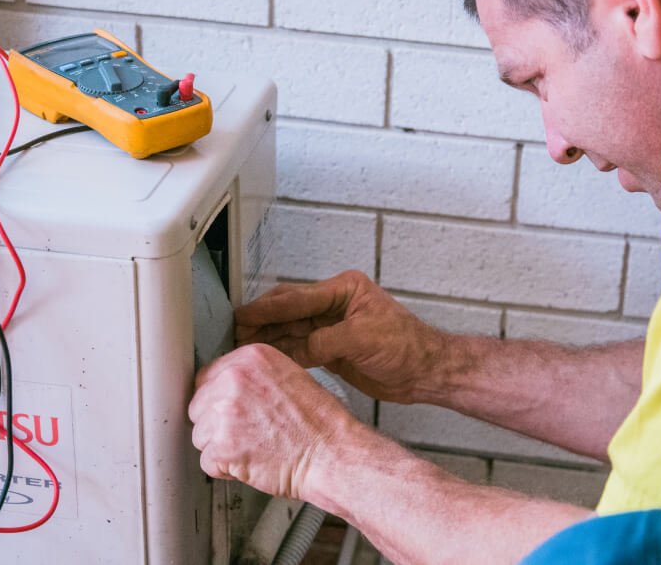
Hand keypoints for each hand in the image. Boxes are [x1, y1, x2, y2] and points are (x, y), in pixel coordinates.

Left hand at [188, 343, 355, 499]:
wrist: (331, 453)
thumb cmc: (320, 423)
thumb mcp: (289, 377)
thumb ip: (253, 377)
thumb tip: (225, 387)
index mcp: (251, 357)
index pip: (208, 377)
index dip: (218, 400)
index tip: (230, 412)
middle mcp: (234, 378)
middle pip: (199, 406)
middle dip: (216, 424)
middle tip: (245, 434)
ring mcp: (225, 411)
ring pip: (200, 435)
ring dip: (219, 448)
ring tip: (251, 448)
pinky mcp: (222, 445)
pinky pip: (207, 461)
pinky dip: (225, 469)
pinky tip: (249, 463)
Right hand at [235, 270, 446, 403]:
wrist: (426, 372)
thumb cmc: (407, 347)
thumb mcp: (363, 339)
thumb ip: (325, 341)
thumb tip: (294, 349)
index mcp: (343, 290)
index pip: (296, 297)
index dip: (267, 309)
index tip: (242, 316)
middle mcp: (334, 304)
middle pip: (288, 309)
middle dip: (261, 321)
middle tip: (234, 332)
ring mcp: (332, 326)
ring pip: (291, 329)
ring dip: (268, 339)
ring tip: (242, 347)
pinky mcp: (332, 348)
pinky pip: (300, 348)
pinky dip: (283, 354)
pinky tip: (266, 360)